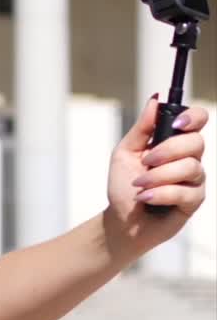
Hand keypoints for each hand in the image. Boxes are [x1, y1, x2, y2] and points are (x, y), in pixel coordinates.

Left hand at [105, 96, 207, 260]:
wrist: (120, 221)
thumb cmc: (123, 187)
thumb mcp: (125, 152)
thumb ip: (142, 127)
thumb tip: (155, 99)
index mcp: (175, 142)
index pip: (198, 120)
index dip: (193, 117)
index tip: (176, 124)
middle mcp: (189, 158)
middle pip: (196, 142)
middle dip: (168, 150)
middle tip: (146, 161)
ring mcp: (194, 180)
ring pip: (190, 167)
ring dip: (159, 176)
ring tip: (140, 185)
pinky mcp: (193, 201)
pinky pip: (185, 191)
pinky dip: (161, 193)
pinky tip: (146, 198)